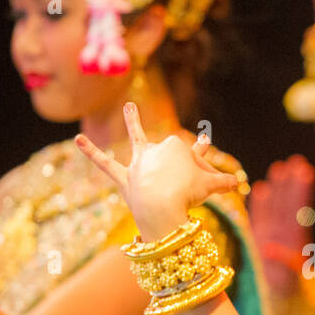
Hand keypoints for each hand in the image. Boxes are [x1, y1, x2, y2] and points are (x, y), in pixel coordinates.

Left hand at [76, 103, 238, 241]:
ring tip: (129, 106)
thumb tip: (238, 185)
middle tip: (194, 161)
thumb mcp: (211, 187)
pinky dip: (90, 152)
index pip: (195, 157)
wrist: (162, 207)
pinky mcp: (125, 178)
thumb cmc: (188, 194)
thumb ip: (224, 183)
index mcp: (177, 148)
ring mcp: (139, 164)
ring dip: (132, 121)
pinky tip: (76, 139)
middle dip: (186, 164)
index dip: (207, 172)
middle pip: (173, 156)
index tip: (217, 181)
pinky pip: (105, 164)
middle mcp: (157, 151)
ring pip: (137, 139)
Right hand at [249, 155, 314, 292]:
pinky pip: (259, 217)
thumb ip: (285, 262)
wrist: (279, 297)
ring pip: (274, 206)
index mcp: (297, 236)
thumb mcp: (295, 275)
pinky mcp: (259, 237)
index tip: (307, 172)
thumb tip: (269, 250)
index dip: (302, 190)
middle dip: (290, 183)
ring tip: (279, 168)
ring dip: (277, 188)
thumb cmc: (292, 287)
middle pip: (288, 202)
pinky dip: (260, 204)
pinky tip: (261, 188)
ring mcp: (271, 232)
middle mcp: (285, 231)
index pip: (299, 208)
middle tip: (294, 162)